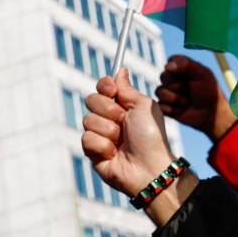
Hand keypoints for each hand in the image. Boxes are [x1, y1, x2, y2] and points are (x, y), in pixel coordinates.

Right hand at [82, 68, 174, 195]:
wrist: (150, 166)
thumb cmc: (151, 136)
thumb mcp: (144, 106)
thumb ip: (128, 89)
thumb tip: (120, 70)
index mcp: (122, 106)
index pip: (103, 88)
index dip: (104, 85)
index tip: (111, 89)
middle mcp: (109, 119)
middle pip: (91, 100)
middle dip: (108, 109)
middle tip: (123, 120)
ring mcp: (100, 135)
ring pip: (88, 120)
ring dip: (108, 129)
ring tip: (121, 141)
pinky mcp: (92, 152)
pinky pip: (86, 139)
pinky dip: (102, 145)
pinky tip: (113, 153)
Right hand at [156, 55, 237, 140]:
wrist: (211, 114)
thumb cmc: (210, 92)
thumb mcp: (203, 74)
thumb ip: (186, 65)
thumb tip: (167, 66)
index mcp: (183, 68)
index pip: (171, 61)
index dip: (176, 68)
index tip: (188, 75)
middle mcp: (173, 79)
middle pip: (163, 76)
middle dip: (178, 86)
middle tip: (190, 91)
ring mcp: (169, 93)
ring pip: (159, 91)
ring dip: (176, 99)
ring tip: (187, 103)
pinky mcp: (166, 107)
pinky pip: (160, 106)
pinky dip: (171, 109)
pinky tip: (182, 111)